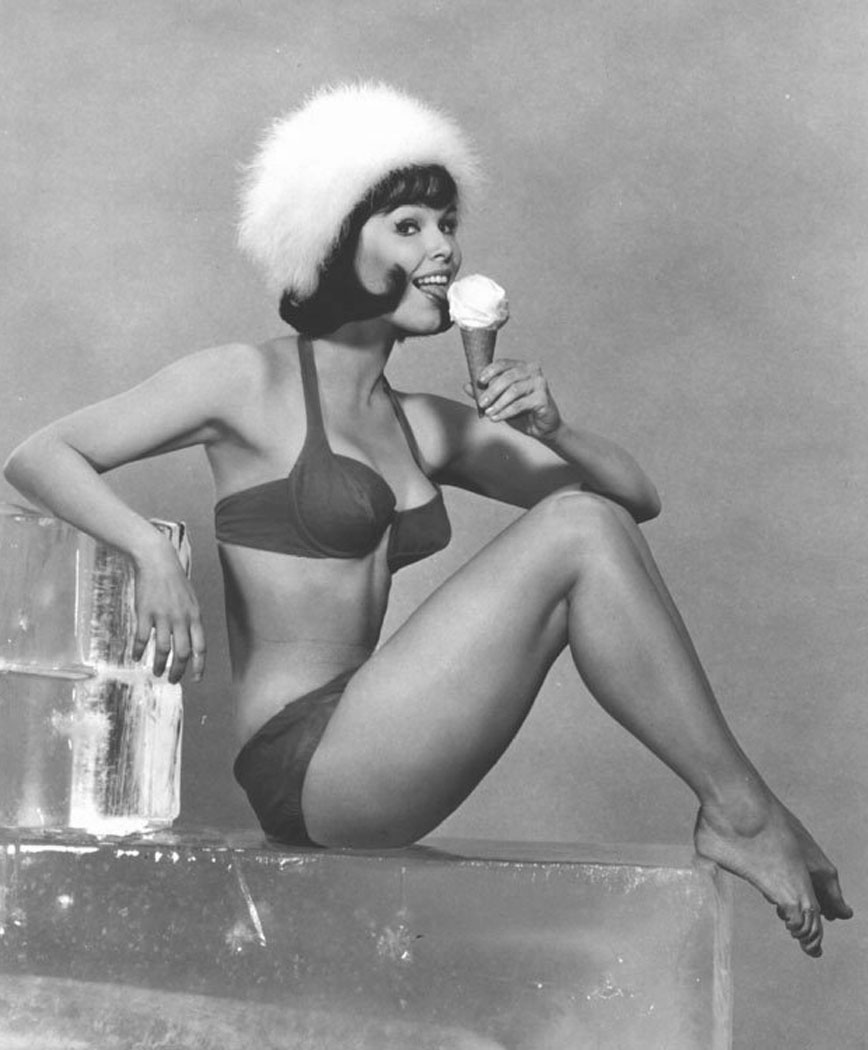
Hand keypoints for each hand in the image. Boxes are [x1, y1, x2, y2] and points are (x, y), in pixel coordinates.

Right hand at [131, 539, 205, 683]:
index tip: (197, 678)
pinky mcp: (145, 613)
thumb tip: (190, 639)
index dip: (200, 665)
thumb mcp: (190, 599)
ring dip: (160, 664)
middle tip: (173, 680)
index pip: (201, 647)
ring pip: (164, 649)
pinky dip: (139, 651)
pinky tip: (137, 657)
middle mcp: (181, 618)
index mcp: (195, 616)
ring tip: (157, 672)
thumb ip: (191, 619)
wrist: (157, 560)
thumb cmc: (174, 580)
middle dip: (179, 670)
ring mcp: (163, 616)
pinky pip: (142, 638)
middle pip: (183, 653)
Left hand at [466, 359, 561, 439]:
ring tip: (488, 413)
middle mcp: (533, 371)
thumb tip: (466, 385)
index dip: (490, 371)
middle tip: (482, 403)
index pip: (503, 363)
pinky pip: (520, 404)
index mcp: (522, 367)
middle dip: (492, 390)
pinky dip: (506, 412)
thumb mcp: (500, 401)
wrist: (542, 427)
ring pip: (514, 390)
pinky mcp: (543, 398)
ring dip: (498, 403)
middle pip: (508, 377)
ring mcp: (540, 384)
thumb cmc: (522, 411)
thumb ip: (485, 392)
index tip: (480, 381)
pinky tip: (497, 418)